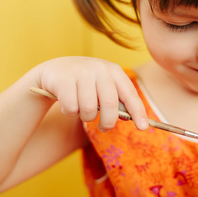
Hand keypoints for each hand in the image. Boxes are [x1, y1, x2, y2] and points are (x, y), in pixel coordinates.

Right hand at [34, 56, 148, 131]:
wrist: (54, 70)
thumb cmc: (84, 83)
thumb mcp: (102, 87)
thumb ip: (117, 100)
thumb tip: (132, 118)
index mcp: (114, 71)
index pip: (130, 94)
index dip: (138, 112)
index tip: (143, 127)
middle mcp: (99, 69)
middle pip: (110, 105)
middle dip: (108, 123)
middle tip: (103, 128)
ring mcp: (81, 72)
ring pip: (89, 110)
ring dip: (85, 117)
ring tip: (81, 110)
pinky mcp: (63, 80)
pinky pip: (71, 108)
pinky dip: (69, 112)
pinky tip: (67, 103)